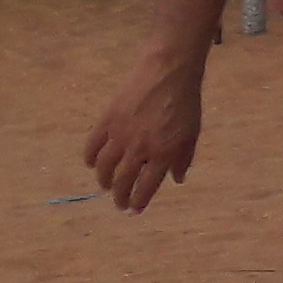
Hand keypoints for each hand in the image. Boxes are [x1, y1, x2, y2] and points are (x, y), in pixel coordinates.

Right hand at [84, 44, 208, 211]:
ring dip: (103, 180)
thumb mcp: (192, 133)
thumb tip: (176, 180)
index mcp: (164, 153)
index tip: (134, 210)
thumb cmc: (185, 103)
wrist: (168, 72)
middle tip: (119, 204)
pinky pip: (92, 145)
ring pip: (104, 167)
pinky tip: (92, 164)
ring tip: (105, 186)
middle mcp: (140, 148)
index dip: (139, 201)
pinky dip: (90, 158)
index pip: (146, 187)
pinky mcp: (107, 120)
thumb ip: (184, 159)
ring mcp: (121, 135)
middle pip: (122, 181)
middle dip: (119, 197)